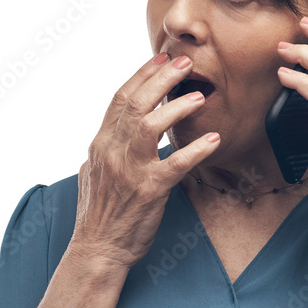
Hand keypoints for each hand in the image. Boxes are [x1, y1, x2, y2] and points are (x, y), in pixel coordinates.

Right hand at [69, 53, 220, 269]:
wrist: (97, 250)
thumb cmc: (99, 216)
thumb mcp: (93, 173)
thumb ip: (105, 150)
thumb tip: (112, 133)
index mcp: (100, 144)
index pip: (120, 98)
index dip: (143, 74)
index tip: (161, 57)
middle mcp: (111, 151)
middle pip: (135, 102)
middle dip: (162, 77)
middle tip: (185, 61)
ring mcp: (129, 170)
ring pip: (150, 125)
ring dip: (177, 107)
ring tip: (200, 95)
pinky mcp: (149, 191)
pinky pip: (176, 164)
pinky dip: (197, 150)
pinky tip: (215, 140)